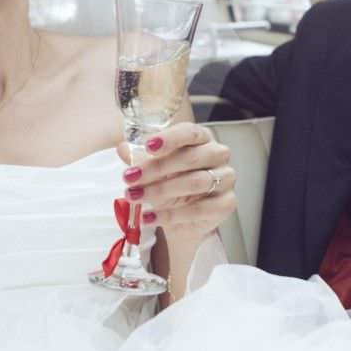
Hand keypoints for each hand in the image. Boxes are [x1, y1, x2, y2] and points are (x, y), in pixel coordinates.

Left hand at [117, 122, 236, 244]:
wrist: (183, 218)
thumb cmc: (171, 183)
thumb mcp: (152, 168)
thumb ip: (139, 157)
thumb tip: (123, 148)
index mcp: (201, 138)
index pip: (190, 132)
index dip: (169, 138)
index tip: (147, 146)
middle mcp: (218, 155)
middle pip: (191, 158)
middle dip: (157, 168)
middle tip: (130, 178)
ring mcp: (226, 179)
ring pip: (195, 183)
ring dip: (160, 191)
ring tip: (135, 197)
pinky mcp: (226, 204)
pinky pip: (199, 209)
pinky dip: (171, 215)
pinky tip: (149, 217)